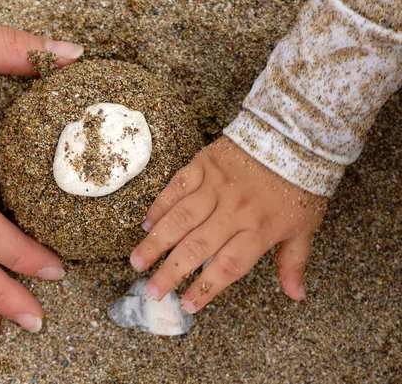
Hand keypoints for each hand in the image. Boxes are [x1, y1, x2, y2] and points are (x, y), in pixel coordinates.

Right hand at [130, 137, 326, 311]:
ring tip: (137, 261)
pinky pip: (176, 187)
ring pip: (180, 219)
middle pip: (197, 247)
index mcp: (259, 230)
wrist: (294, 136)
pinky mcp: (204, 165)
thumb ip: (294, 262)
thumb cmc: (301, 184)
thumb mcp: (305, 227)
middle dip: (171, 272)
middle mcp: (234, 211)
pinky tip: (146, 224)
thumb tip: (297, 296)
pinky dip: (160, 206)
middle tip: (151, 291)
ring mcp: (216, 186)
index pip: (228, 266)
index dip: (206, 288)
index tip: (186, 305)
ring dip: (156, 242)